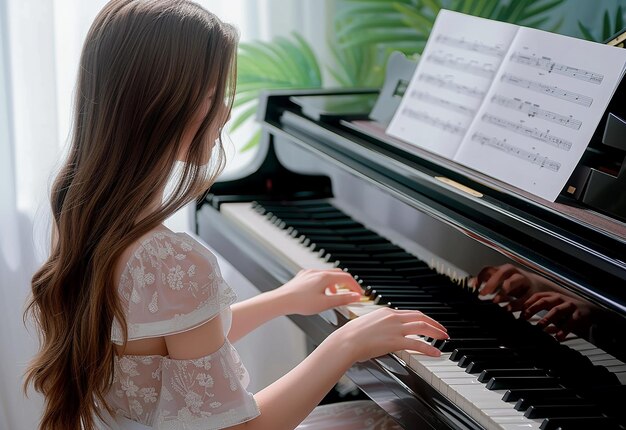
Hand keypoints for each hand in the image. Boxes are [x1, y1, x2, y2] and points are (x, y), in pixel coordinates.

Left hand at [276, 269, 363, 315]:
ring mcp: (309, 273)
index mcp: (325, 277)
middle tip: (350, 293)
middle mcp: (317, 272)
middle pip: (338, 274)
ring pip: (327, 275)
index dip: (355, 286)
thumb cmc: (300, 303)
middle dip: (346, 283)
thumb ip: (343, 300)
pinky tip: (320, 293)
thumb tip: (356, 297)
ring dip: (335, 284)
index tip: (359, 294)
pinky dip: (324, 283)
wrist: (281, 300)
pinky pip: (317, 276)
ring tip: (334, 295)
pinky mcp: (302, 276)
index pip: (346, 278)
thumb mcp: (326, 304)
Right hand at [333, 307, 447, 362]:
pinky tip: (436, 353)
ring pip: (422, 327)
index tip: (430, 324)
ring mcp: (395, 329)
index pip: (411, 313)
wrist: (346, 341)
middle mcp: (393, 317)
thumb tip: (382, 332)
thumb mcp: (367, 324)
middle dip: (434, 324)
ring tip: (444, 339)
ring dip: (436, 333)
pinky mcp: (395, 341)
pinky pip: (417, 344)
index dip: (424, 319)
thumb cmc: (351, 335)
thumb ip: (379, 325)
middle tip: (443, 331)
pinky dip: (429, 348)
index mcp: (387, 312)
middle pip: (420, 317)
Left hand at [475, 264, 548, 310]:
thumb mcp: (500, 281)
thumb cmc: (515, 283)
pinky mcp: (532, 291)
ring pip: (513, 281)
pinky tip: (509, 309)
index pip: (489, 269)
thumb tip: (470, 284)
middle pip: (501, 273)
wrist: (538, 285)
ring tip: (495, 300)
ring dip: (503, 290)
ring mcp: (523, 280)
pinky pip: (524, 297)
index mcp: (503, 270)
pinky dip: (516, 303)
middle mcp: (513, 273)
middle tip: (483, 293)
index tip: (473, 287)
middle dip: (491, 283)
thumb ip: (486, 282)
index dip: (480, 277)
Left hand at [521, 291, 594, 340]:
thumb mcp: (554, 310)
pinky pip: (570, 322)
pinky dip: (563, 330)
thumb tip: (525, 320)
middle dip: (533, 308)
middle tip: (524, 317)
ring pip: (556, 310)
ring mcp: (569, 305)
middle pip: (544, 301)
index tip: (519, 312)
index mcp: (552, 296)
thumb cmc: (568, 311)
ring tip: (539, 327)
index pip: (537, 296)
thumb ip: (542, 313)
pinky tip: (558, 337)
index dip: (527, 303)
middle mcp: (559, 299)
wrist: (591, 311)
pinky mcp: (579, 314)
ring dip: (546, 319)